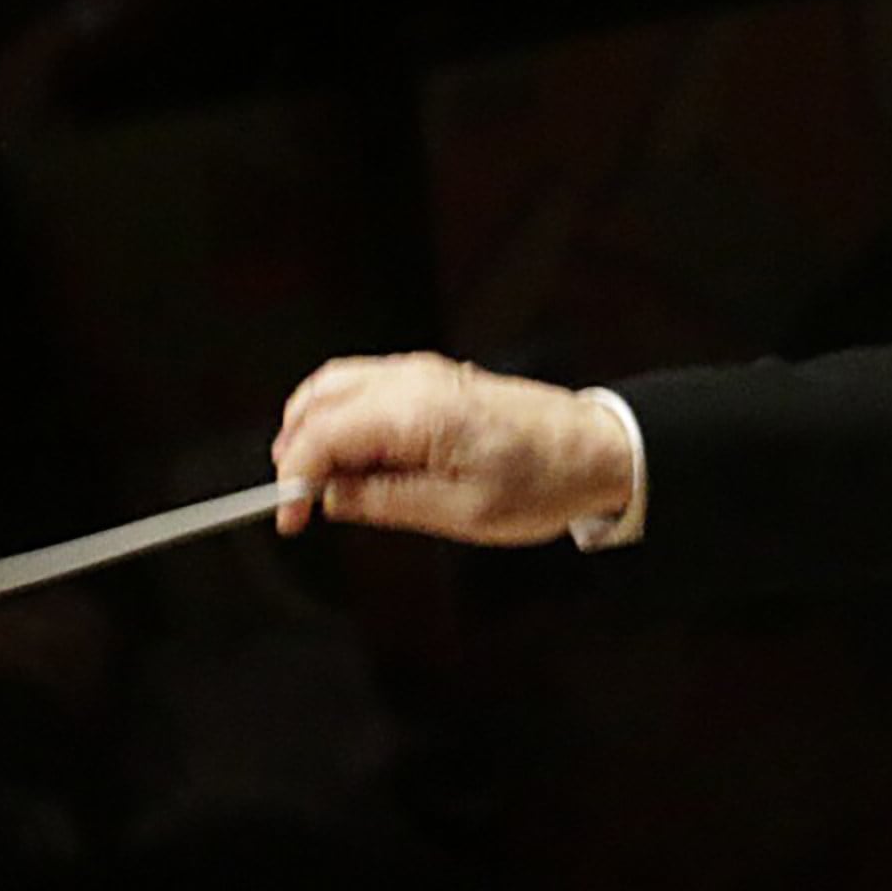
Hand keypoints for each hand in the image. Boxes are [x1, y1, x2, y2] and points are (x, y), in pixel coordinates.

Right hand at [269, 352, 632, 544]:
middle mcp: (415, 379)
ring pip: (336, 386)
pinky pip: (368, 386)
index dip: (293, 479)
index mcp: (419, 412)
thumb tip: (328, 497)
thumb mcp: (459, 513)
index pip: (321, 434)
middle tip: (308, 502)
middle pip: (316, 399)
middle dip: (298, 450)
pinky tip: (365, 461)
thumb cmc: (544, 482)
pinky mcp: (436, 377)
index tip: (292, 519)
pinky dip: (346, 417)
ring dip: (318, 430)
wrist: (599, 449)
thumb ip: (384, 501)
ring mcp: (425, 371)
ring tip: (334, 485)